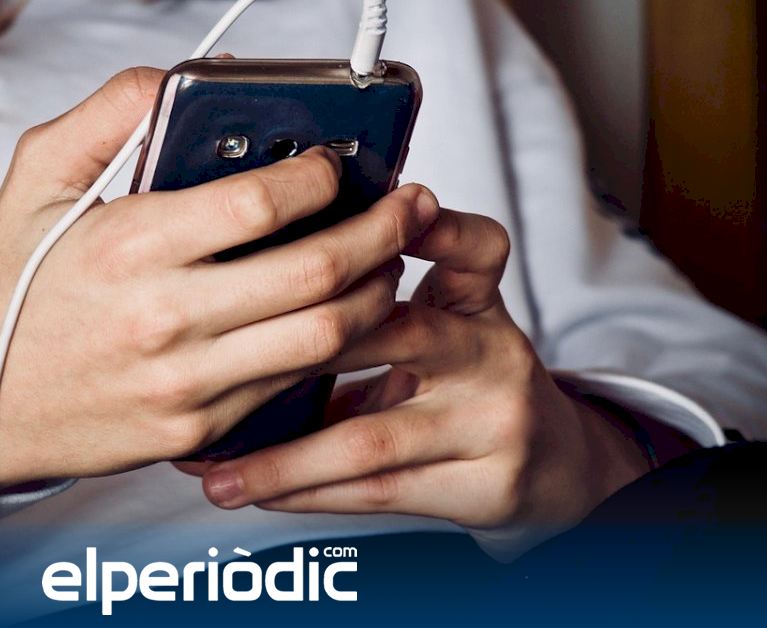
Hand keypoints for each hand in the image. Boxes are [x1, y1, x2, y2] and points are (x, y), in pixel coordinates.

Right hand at [0, 68, 436, 493]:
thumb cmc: (12, 286)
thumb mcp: (38, 178)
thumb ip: (109, 114)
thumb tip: (178, 82)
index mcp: (130, 246)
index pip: (263, 202)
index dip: (322, 174)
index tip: (339, 161)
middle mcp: (166, 318)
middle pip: (318, 271)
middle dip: (384, 231)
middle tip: (409, 207)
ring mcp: (187, 384)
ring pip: (325, 336)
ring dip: (377, 293)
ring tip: (389, 263)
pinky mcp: (198, 432)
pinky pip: (291, 386)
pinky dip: (331, 348)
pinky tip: (340, 318)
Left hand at [192, 195, 652, 559]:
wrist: (550, 462)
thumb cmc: (465, 382)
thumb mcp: (443, 323)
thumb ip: (373, 303)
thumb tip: (247, 292)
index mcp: (476, 303)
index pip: (474, 249)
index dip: (435, 227)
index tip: (387, 209)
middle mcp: (490, 355)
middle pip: (401, 334)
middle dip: (302, 349)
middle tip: (222, 362)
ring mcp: (491, 422)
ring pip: (372, 438)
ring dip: (283, 459)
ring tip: (216, 473)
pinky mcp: (486, 484)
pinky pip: (379, 492)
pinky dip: (309, 493)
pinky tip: (259, 493)